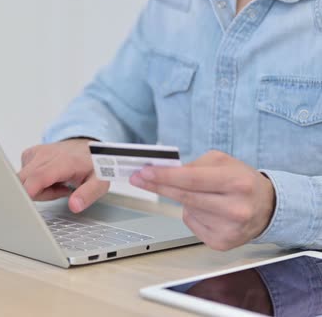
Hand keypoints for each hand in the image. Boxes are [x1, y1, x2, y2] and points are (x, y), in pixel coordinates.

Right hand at [19, 139, 108, 212]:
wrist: (87, 147)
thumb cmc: (92, 164)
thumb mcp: (99, 182)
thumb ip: (88, 195)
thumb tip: (74, 206)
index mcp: (63, 162)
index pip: (37, 178)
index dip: (29, 193)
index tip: (29, 206)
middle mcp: (46, 155)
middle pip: (25, 183)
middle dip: (38, 195)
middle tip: (59, 191)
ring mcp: (35, 153)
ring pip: (22, 181)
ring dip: (37, 189)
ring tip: (57, 184)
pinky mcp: (28, 154)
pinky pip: (23, 175)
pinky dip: (34, 181)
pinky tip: (49, 178)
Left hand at [130, 150, 275, 250]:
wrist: (268, 208)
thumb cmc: (242, 181)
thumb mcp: (223, 162)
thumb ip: (194, 165)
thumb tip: (164, 171)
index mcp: (237, 183)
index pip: (191, 179)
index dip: (164, 176)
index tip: (143, 173)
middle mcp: (235, 208)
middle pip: (185, 197)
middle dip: (158, 186)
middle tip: (139, 179)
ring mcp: (228, 229)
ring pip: (187, 210)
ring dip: (184, 200)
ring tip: (205, 196)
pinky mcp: (221, 243)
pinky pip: (191, 224)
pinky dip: (192, 214)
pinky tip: (209, 211)